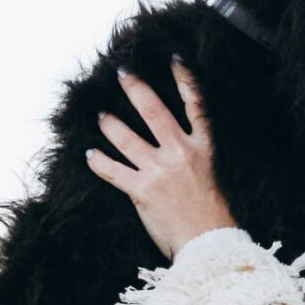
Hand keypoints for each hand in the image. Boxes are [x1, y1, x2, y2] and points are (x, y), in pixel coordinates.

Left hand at [85, 57, 238, 258]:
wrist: (210, 244)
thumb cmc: (213, 215)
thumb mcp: (212, 176)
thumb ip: (195, 156)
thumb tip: (176, 146)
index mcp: (203, 148)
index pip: (196, 104)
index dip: (185, 79)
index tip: (174, 59)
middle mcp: (180, 153)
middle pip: (153, 111)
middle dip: (135, 88)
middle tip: (122, 73)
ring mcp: (159, 170)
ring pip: (126, 137)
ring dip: (110, 124)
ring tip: (101, 116)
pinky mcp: (141, 190)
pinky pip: (112, 170)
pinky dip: (99, 161)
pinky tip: (91, 155)